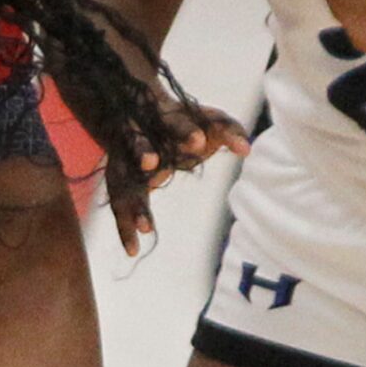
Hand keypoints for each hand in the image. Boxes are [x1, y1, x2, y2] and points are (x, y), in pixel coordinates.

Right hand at [108, 92, 250, 256]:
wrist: (140, 115)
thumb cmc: (184, 121)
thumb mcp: (209, 121)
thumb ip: (230, 132)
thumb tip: (247, 151)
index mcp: (161, 120)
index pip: (173, 124)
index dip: (185, 132)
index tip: (199, 142)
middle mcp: (136, 138)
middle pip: (136, 145)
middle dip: (143, 152)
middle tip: (152, 163)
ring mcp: (122, 162)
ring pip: (124, 182)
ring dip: (133, 203)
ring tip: (146, 228)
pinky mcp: (118, 184)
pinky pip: (119, 207)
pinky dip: (124, 229)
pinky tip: (133, 251)